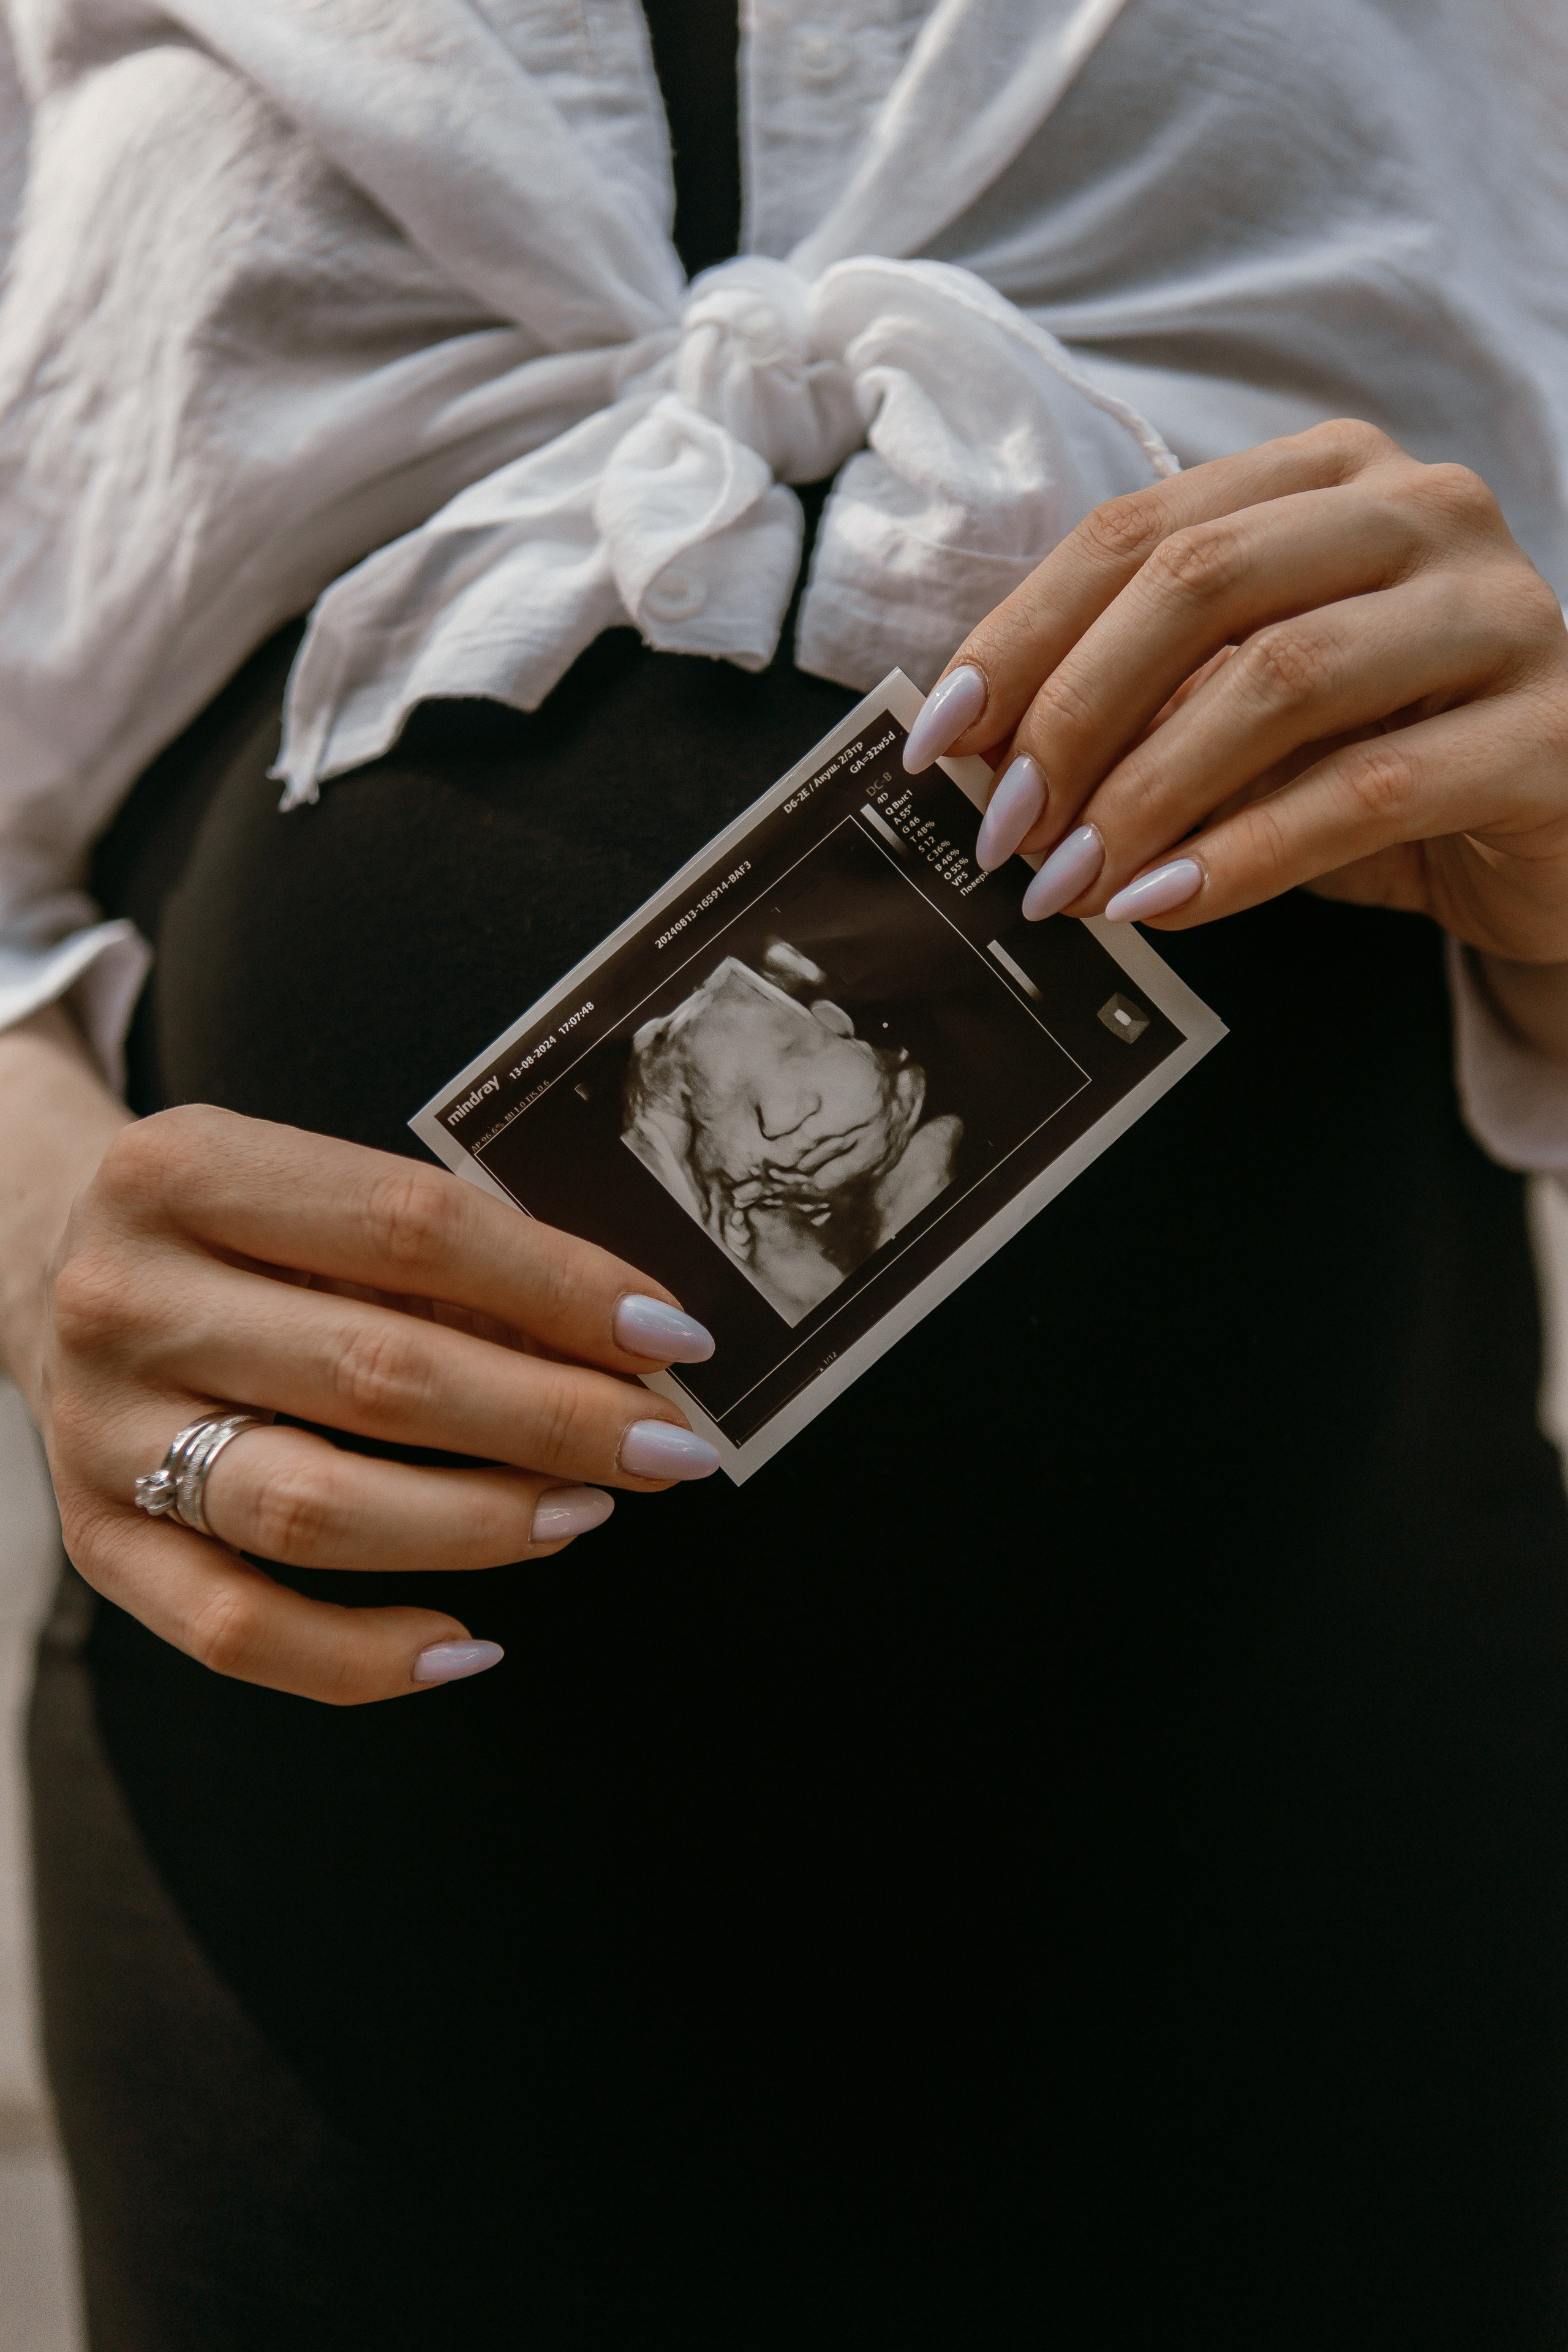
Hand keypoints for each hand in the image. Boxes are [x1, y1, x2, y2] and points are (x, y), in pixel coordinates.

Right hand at [36, 1104, 717, 1704]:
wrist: (45, 1263)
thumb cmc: (235, 1229)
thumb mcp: (312, 1191)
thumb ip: (444, 1258)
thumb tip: (623, 1345)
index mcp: (184, 1168)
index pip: (411, 1227)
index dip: (562, 1287)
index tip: (673, 1339)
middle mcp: (125, 1299)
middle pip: (376, 1375)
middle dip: (553, 1419)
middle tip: (668, 1449)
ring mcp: (100, 1431)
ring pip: (313, 1509)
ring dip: (479, 1524)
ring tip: (588, 1514)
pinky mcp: (96, 1543)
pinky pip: (235, 1632)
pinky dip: (363, 1658)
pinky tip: (470, 1643)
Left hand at [905, 420, 1567, 962]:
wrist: (1554, 838)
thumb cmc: (1378, 766)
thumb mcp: (1245, 719)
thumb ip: (1142, 705)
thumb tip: (981, 749)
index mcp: (1329, 477)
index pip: (1135, 533)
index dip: (1019, 636)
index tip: (937, 741)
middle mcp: (1424, 511)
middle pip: (1198, 583)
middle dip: (1073, 714)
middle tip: (1006, 832)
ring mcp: (1498, 613)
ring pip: (1280, 679)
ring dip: (1146, 795)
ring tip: (1070, 886)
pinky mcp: (1550, 731)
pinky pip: (1364, 793)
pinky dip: (1242, 857)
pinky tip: (1163, 907)